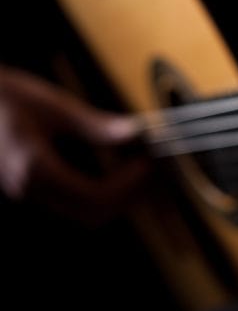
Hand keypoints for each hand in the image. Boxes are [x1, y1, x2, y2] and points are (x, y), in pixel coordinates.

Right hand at [0, 65, 149, 223]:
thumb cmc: (6, 96)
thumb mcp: (54, 105)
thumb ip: (96, 125)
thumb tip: (137, 133)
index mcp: (34, 169)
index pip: (95, 197)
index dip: (129, 186)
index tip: (148, 162)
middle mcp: (28, 190)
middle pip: (93, 214)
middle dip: (129, 195)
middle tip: (151, 166)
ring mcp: (28, 194)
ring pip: (85, 214)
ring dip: (118, 196)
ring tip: (139, 167)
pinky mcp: (32, 190)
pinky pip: (75, 204)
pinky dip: (103, 192)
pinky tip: (118, 170)